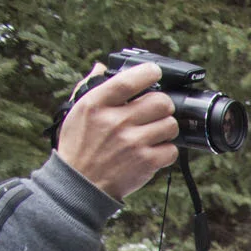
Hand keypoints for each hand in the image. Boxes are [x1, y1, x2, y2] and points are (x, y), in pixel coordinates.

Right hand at [57, 63, 176, 200]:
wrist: (81, 183)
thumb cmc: (80, 145)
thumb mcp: (78, 112)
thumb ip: (91, 87)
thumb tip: (102, 67)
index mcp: (96, 105)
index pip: (128, 81)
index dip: (148, 73)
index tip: (155, 72)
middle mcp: (115, 122)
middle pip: (161, 102)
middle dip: (163, 105)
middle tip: (156, 111)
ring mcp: (133, 142)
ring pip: (171, 125)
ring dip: (166, 128)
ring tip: (153, 132)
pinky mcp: (146, 162)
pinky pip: (172, 149)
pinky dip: (166, 150)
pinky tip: (153, 150)